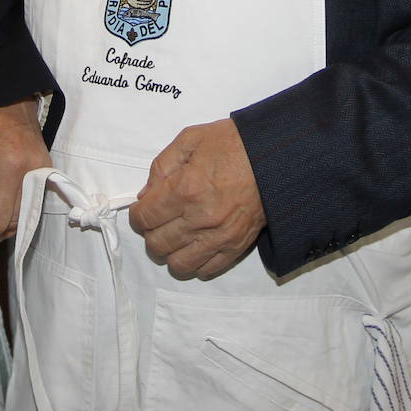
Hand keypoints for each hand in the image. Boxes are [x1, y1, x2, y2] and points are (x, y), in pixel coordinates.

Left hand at [128, 118, 264, 280]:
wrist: (274, 157)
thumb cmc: (232, 143)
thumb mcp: (189, 140)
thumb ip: (161, 167)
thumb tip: (145, 196)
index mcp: (185, 189)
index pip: (145, 218)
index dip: (136, 215)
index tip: (141, 209)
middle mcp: (200, 218)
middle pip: (157, 244)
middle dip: (150, 233)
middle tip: (157, 220)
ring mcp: (219, 237)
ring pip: (178, 264)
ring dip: (169, 252)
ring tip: (174, 235)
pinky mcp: (236, 248)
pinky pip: (206, 270)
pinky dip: (194, 262)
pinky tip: (194, 245)